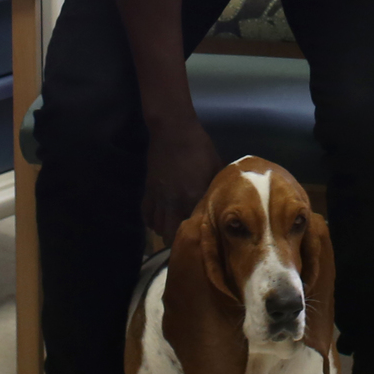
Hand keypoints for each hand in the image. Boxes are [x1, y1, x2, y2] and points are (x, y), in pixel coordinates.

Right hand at [143, 114, 222, 243]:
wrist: (174, 131)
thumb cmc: (200, 147)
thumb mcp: (217, 166)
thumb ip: (219, 187)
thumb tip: (228, 200)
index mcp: (193, 196)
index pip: (194, 226)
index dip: (198, 237)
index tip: (205, 243)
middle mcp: (173, 202)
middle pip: (169, 234)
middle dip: (177, 241)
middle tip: (186, 240)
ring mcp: (158, 197)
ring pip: (156, 227)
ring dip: (165, 231)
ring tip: (174, 230)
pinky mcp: (148, 190)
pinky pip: (145, 214)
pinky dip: (151, 221)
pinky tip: (159, 220)